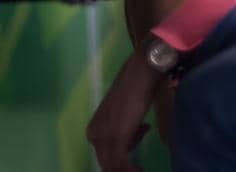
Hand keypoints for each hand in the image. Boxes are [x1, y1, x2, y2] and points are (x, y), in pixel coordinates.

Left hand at [86, 51, 163, 170]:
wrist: (140, 74)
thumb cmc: (136, 89)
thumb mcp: (126, 115)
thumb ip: (126, 129)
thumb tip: (136, 132)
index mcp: (93, 130)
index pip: (105, 156)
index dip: (122, 160)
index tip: (137, 155)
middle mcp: (94, 135)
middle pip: (107, 165)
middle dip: (124, 168)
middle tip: (140, 169)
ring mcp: (103, 137)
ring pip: (113, 167)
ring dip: (129, 170)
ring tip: (141, 169)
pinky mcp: (116, 138)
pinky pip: (121, 165)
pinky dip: (132, 170)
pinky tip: (141, 169)